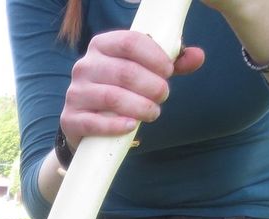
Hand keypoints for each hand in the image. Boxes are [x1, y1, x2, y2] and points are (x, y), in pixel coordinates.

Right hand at [60, 30, 204, 149]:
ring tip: (153, 113)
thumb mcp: (144, 73)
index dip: (155, 56)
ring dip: (139, 106)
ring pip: (112, 97)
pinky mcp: (70, 119)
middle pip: (124, 72)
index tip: (169, 71)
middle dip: (151, 86)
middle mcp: (84, 65)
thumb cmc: (120, 92)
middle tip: (164, 96)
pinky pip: (94, 122)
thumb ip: (171, 64)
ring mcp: (75, 93)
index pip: (131, 41)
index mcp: (102, 45)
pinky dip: (116, 125)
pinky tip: (131, 126)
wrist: (86, 123)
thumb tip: (198, 56)